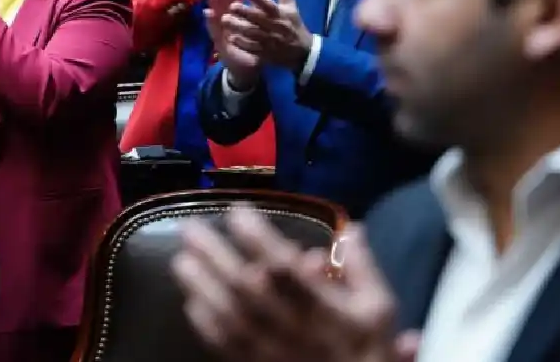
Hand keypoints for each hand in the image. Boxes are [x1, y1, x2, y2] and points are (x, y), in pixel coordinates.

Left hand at [173, 208, 416, 361]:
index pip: (287, 269)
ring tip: (180, 260)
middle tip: (190, 229)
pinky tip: (191, 304)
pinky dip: (207, 327)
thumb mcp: (379, 309)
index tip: (237, 211)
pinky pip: (227, 349)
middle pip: (248, 289)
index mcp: (325, 309)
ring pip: (230, 319)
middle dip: (216, 256)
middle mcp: (294, 329)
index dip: (259, 239)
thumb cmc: (367, 352)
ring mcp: (271, 353)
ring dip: (203, 288)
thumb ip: (363, 268)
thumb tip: (351, 228)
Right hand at [204, 0, 260, 90]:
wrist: (248, 69)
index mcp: (237, 18)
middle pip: (222, 6)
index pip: (232, 1)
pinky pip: (214, 30)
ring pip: (216, 15)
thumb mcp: (260, 30)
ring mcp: (222, 33)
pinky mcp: (219, 43)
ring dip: (212, 4)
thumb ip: (260, 12)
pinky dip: (210, 21)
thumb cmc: (255, 47)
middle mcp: (227, 23)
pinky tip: (208, 12)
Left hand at [221, 0, 312, 70]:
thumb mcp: (291, 7)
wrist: (302, 52)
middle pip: (259, 19)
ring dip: (239, 27)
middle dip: (245, 13)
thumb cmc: (293, 25)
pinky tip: (231, 38)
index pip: (270, 6)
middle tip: (231, 6)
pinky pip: (253, 48)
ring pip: (253, 34)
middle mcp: (275, 27)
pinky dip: (242, 44)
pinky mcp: (265, 53)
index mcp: (281, 15)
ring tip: (224, 19)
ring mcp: (270, 41)